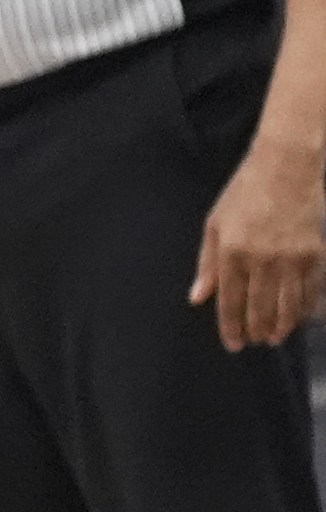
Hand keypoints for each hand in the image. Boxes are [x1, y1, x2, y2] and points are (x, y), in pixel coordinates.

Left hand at [192, 138, 325, 351]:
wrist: (286, 167)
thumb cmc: (244, 193)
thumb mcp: (214, 224)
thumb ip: (207, 264)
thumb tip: (197, 298)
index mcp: (232, 253)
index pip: (230, 303)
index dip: (231, 328)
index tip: (234, 345)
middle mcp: (262, 260)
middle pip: (260, 309)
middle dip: (257, 330)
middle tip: (256, 341)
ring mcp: (291, 257)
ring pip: (288, 305)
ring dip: (282, 325)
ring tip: (276, 336)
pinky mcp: (315, 252)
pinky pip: (312, 289)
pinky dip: (306, 307)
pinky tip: (302, 317)